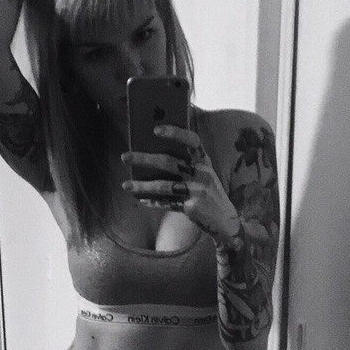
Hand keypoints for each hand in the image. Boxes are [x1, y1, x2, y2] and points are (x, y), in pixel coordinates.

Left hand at [120, 123, 239, 245]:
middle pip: (169, 162)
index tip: (155, 129)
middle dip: (145, 158)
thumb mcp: (203, 174)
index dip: (175, 133)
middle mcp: (201, 173)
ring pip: (164, 185)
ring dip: (142, 185)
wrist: (225, 220)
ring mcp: (197, 191)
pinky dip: (152, 202)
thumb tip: (155, 155)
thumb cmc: (208, 193)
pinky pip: (166, 203)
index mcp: (204, 161)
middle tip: (125, 156)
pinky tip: (140, 200)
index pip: (191, 141)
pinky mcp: (191, 207)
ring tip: (125, 185)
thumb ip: (187, 164)